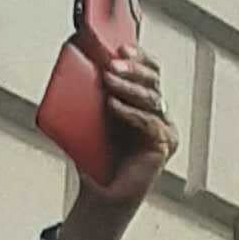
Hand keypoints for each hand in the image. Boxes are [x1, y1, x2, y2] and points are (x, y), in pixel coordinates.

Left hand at [59, 44, 176, 239]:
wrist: (98, 192)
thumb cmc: (94, 154)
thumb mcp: (87, 115)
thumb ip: (88, 90)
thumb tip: (74, 54)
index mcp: (142, 100)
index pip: (149, 70)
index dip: (139, 57)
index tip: (121, 47)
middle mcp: (157, 112)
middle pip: (153, 81)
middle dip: (134, 69)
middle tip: (113, 64)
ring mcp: (164, 128)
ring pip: (152, 98)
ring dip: (129, 87)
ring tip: (109, 81)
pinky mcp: (164, 145)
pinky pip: (150, 123)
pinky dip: (130, 113)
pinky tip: (114, 106)